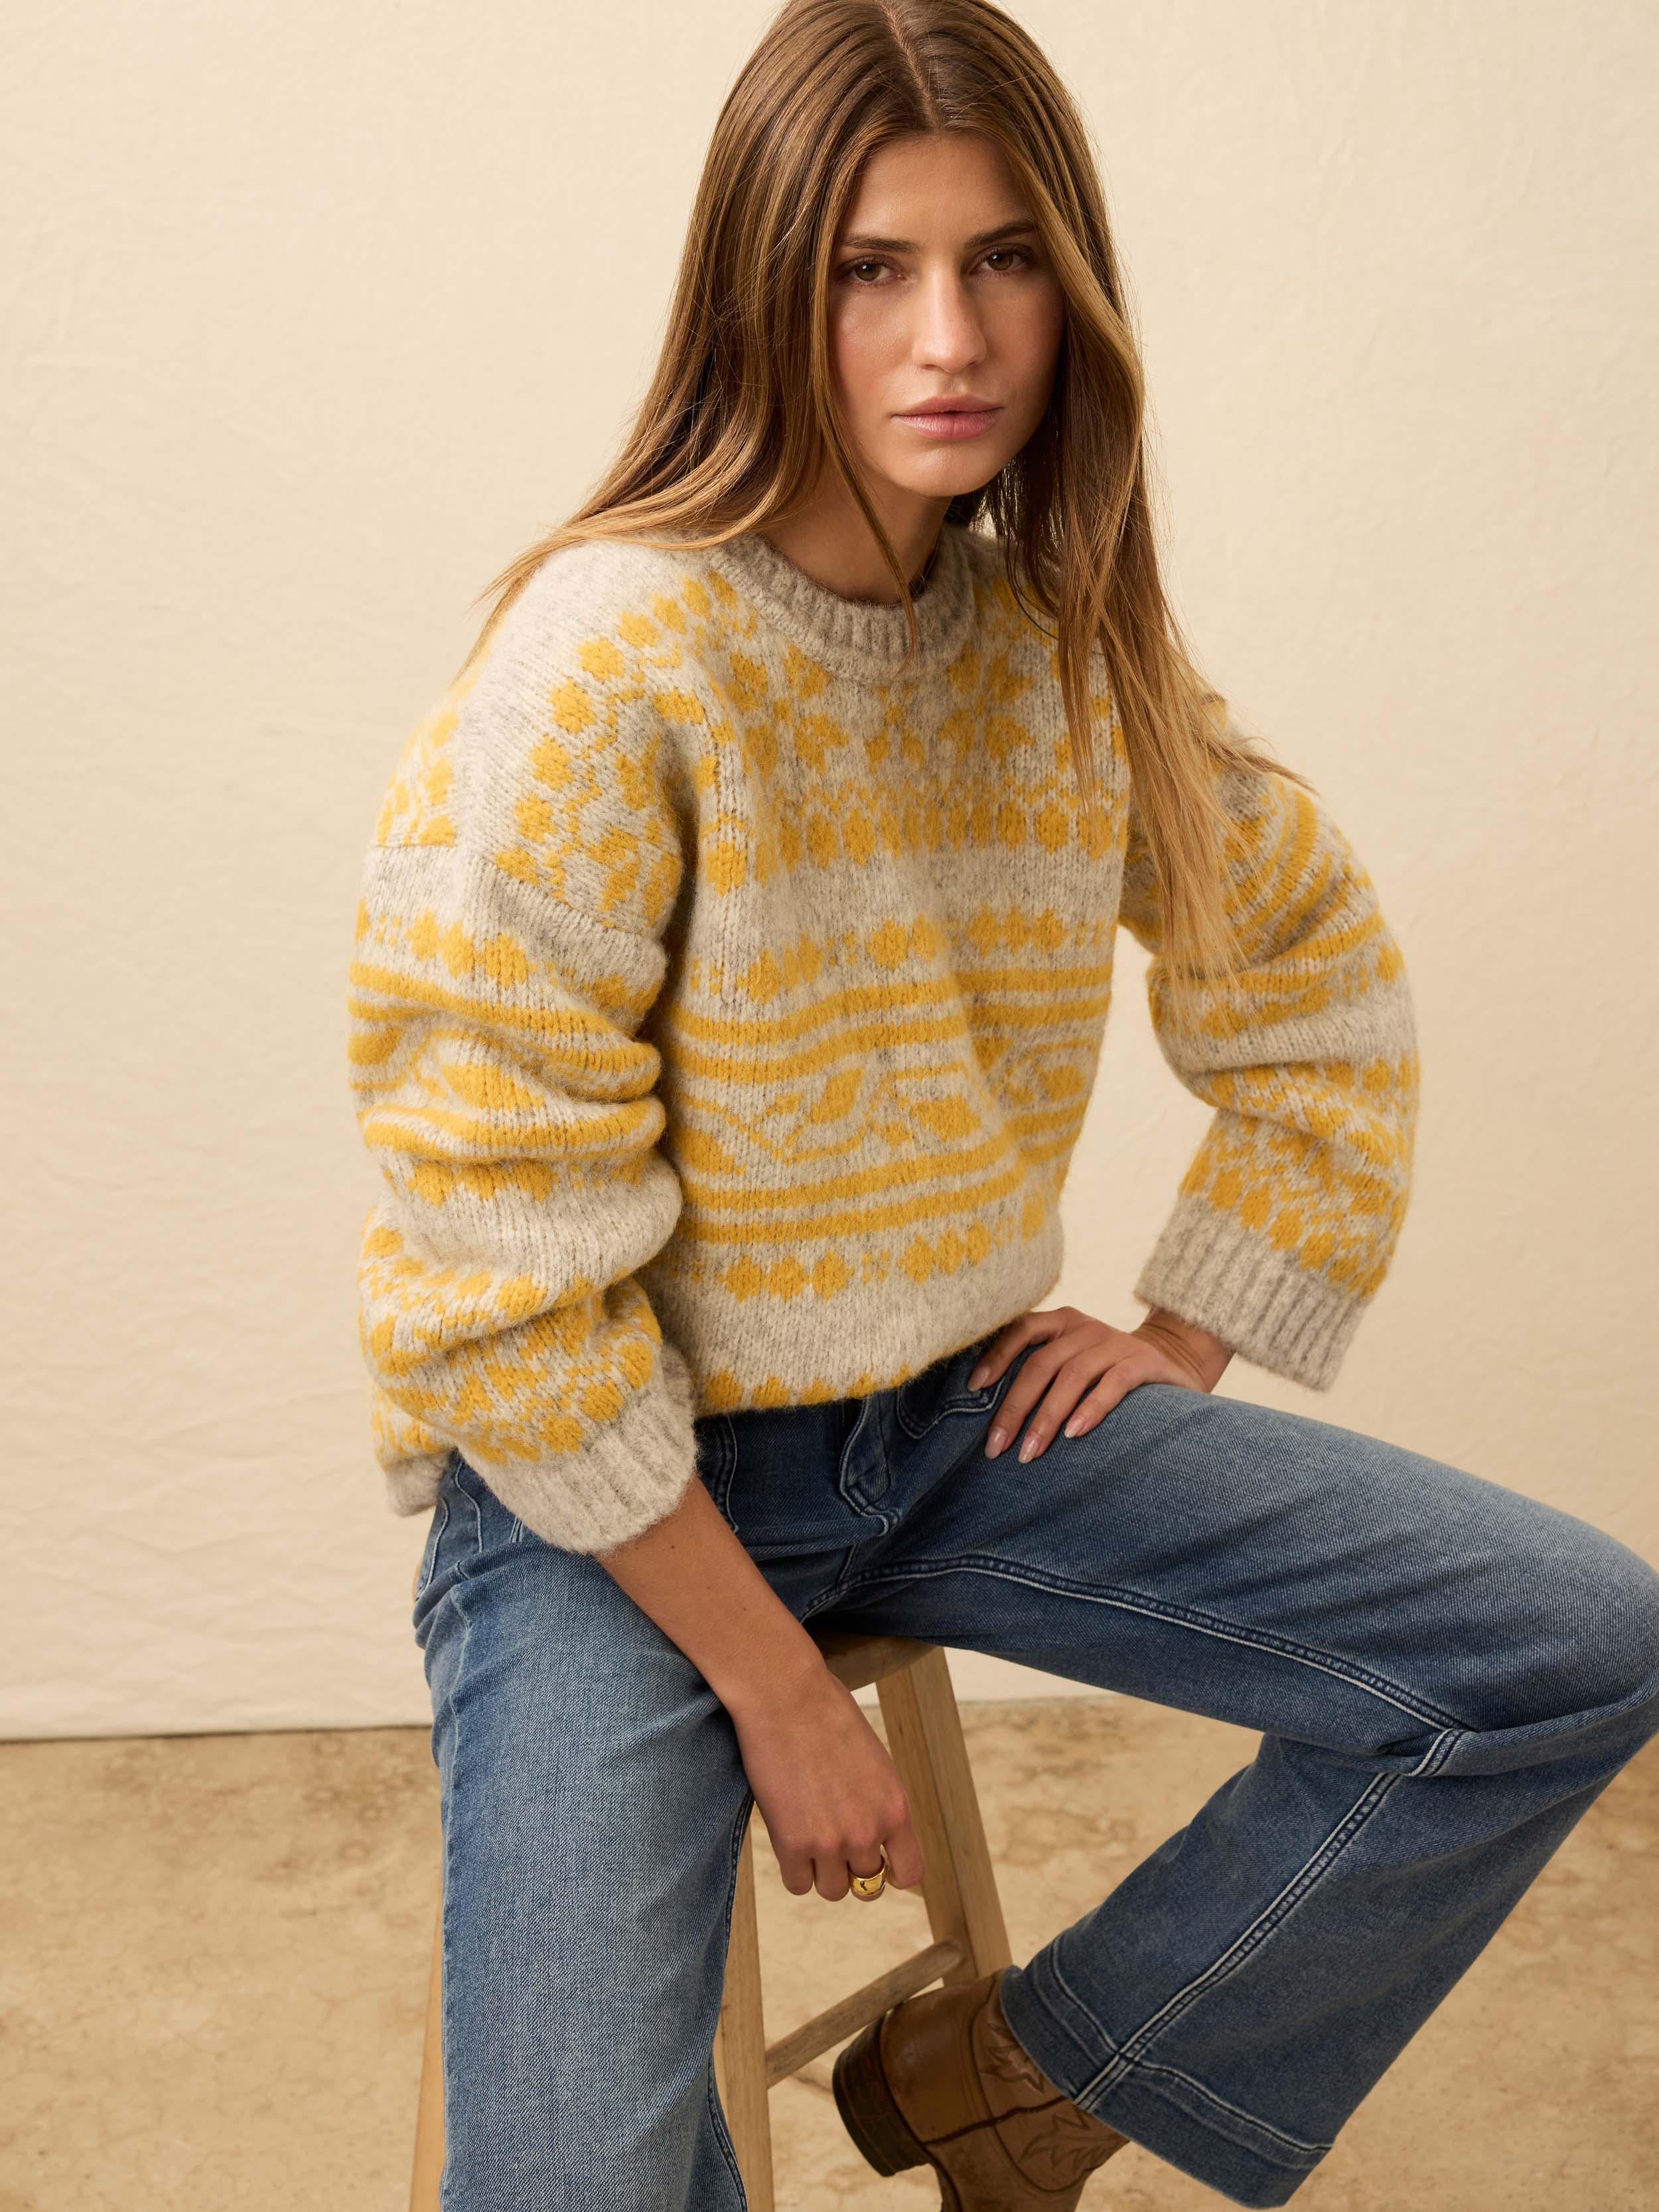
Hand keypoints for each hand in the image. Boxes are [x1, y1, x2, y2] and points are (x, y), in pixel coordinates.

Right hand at [726, 1654, 926, 1902]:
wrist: (786, 1696)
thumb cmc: (827, 1716)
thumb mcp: (873, 1762)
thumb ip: (877, 1803)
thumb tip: (872, 1837)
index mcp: (895, 1808)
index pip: (910, 1872)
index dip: (893, 1874)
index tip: (880, 1867)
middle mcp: (868, 1831)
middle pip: (866, 1885)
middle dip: (851, 1869)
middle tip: (832, 1842)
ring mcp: (830, 1841)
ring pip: (832, 1890)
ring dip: (821, 1871)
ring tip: (807, 1837)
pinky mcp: (792, 1843)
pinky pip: (798, 1883)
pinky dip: (793, 1868)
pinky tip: (788, 1839)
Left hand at [969, 1304, 1231, 1462]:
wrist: (1174, 1360)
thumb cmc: (1106, 1370)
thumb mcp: (1072, 1361)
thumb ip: (1041, 1373)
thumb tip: (992, 1412)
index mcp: (1062, 1322)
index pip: (1021, 1329)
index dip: (995, 1356)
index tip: (973, 1388)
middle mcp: (1085, 1327)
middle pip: (1041, 1363)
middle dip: (1015, 1408)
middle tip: (996, 1447)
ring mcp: (1116, 1342)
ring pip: (1073, 1376)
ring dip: (1047, 1417)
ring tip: (1030, 1452)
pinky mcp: (1143, 1362)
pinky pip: (1113, 1384)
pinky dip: (1091, 1409)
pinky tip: (1074, 1434)